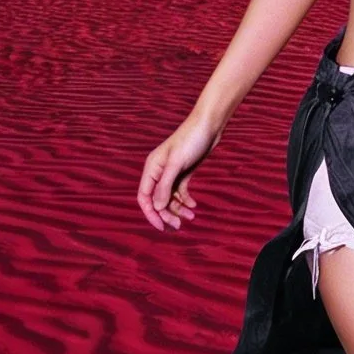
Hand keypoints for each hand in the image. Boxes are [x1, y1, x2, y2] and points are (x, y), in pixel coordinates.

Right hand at [138, 113, 221, 232]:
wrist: (208, 126)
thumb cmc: (191, 141)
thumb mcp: (177, 164)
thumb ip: (165, 186)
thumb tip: (156, 208)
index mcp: (151, 169)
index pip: (144, 197)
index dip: (151, 214)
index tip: (162, 226)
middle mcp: (158, 172)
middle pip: (157, 200)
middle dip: (167, 214)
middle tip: (179, 225)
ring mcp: (171, 173)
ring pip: (169, 198)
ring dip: (178, 209)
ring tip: (192, 217)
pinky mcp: (183, 173)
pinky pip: (180, 192)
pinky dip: (186, 200)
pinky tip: (194, 206)